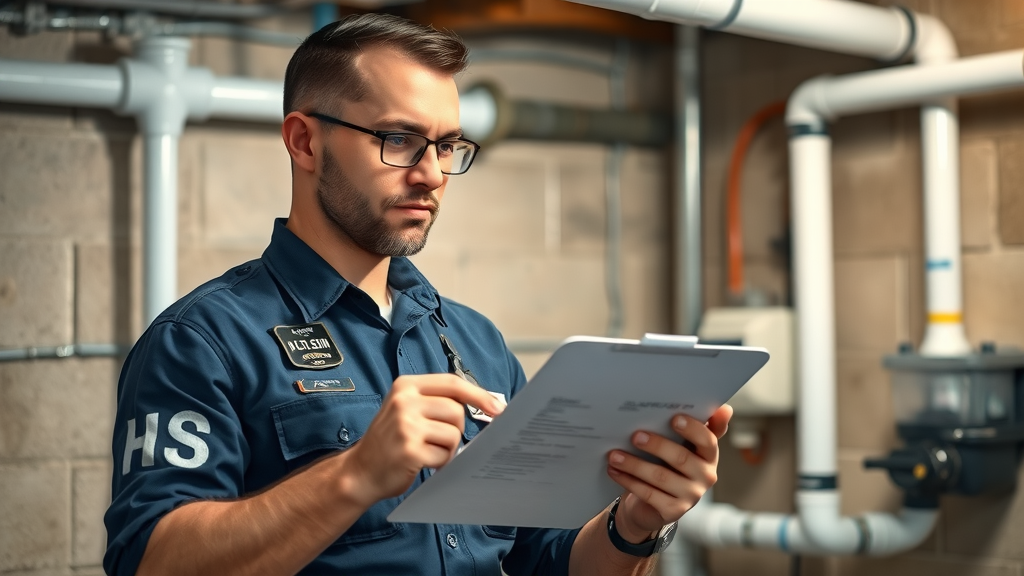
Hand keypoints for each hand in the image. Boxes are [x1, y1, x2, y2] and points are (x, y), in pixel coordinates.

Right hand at [342, 374, 504, 505]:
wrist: (360, 470)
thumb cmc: (390, 440)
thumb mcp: (406, 408)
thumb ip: (437, 401)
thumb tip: (485, 404)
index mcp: (406, 386)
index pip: (452, 383)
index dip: (479, 395)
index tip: (498, 408)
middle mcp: (404, 402)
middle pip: (457, 411)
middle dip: (455, 429)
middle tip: (437, 440)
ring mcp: (406, 426)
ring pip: (453, 434)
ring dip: (447, 448)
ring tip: (428, 451)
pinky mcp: (410, 451)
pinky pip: (444, 456)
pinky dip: (440, 463)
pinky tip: (423, 463)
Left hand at [605, 404, 732, 539]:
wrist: (652, 503)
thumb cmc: (668, 465)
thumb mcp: (682, 445)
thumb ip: (697, 427)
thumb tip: (724, 408)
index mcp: (709, 456)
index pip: (708, 441)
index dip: (693, 429)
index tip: (674, 418)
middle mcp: (705, 477)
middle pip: (682, 458)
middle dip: (657, 445)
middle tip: (635, 436)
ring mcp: (691, 496)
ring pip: (661, 477)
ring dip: (635, 464)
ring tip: (614, 454)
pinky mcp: (673, 511)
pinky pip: (649, 494)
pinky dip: (629, 480)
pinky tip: (614, 470)